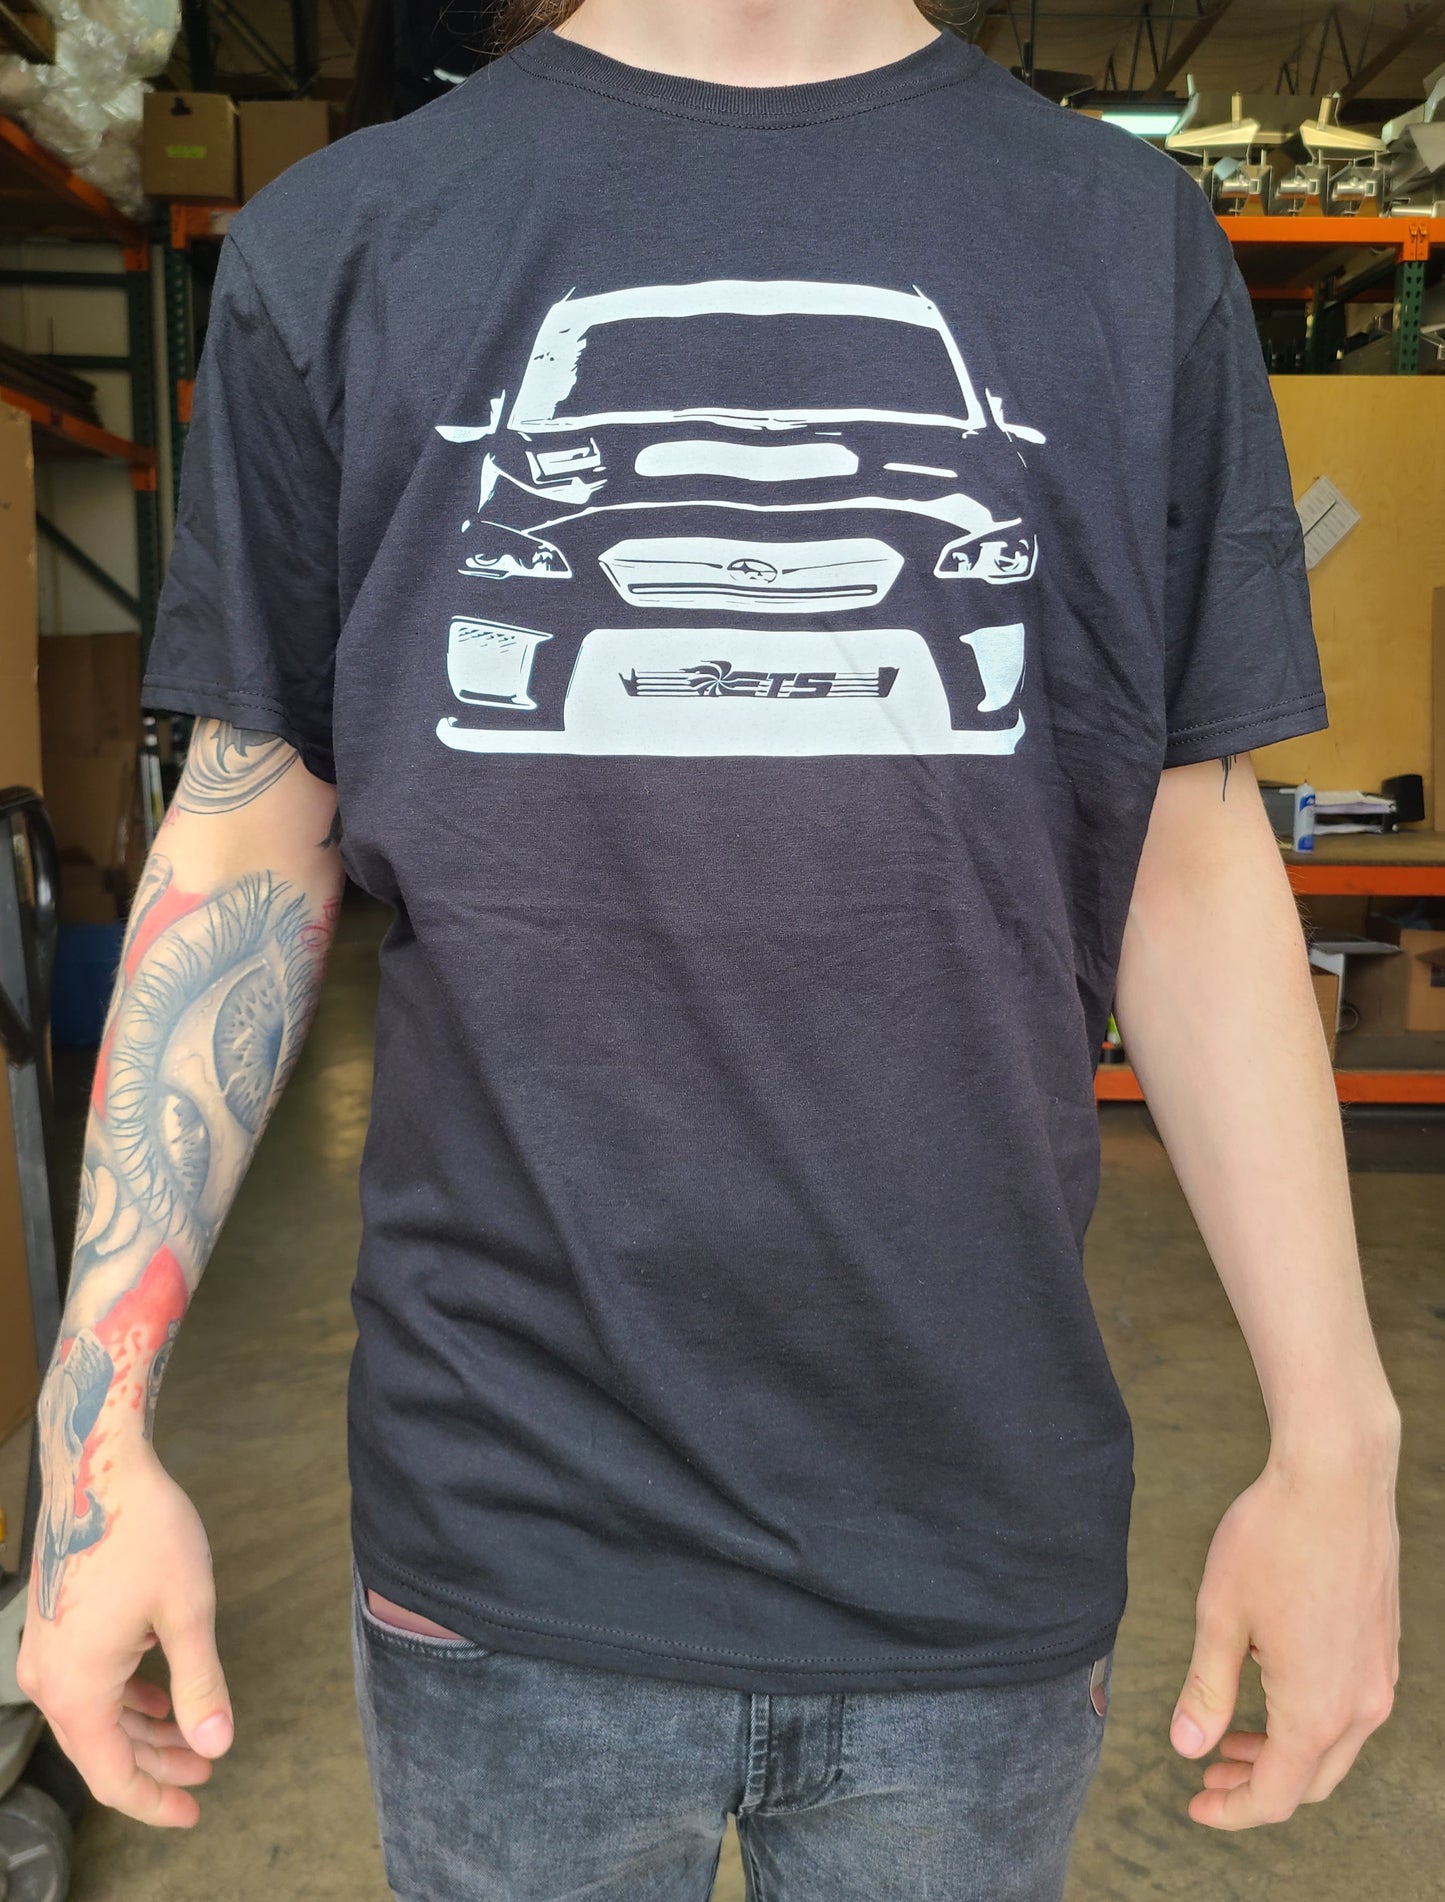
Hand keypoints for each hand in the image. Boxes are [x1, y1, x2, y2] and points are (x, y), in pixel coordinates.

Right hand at [15, 1445, 233, 1827]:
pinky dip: (126, 1697)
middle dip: (158, 1765)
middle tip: (208, 1773)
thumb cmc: (145, 1533)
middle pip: (104, 1750)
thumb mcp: (187, 1612)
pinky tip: (161, 1694)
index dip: (155, 1802)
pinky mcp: (53, 1627)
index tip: (195, 1813)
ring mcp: (46, 1653)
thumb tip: (217, 1744)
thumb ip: (200, 1685)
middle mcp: (49, 1681)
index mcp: (78, 1690)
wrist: (98, 1468)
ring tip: (197, 1735)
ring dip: (146, 1730)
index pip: (113, 1778)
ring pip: (97, 1716)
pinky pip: (88, 1683)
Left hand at [1170, 1432, 1399, 1828]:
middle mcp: (1361, 1705)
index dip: (1232, 1811)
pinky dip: (1308, 1718)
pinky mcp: (1384, 1647)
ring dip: (1283, 1752)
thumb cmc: (1273, 1539)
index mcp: (1317, 1710)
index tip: (1194, 1805)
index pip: (1278, 1796)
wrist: (1337, 1478)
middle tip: (1207, 1772)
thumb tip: (1187, 1747)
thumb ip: (1206, 1689)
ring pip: (1333, 1746)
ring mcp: (1380, 1675)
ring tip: (1230, 1735)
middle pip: (1311, 1780)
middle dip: (1256, 1785)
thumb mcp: (1221, 1616)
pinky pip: (1348, 1707)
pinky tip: (1267, 1684)